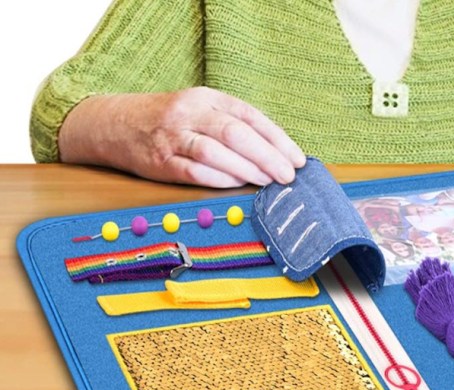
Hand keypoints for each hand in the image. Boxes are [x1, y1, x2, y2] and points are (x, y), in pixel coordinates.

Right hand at [59, 87, 306, 186]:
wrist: (114, 124)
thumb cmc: (169, 120)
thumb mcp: (201, 108)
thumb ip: (234, 124)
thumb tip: (277, 153)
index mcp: (207, 97)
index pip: (250, 116)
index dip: (278, 139)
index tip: (297, 159)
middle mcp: (190, 113)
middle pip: (236, 133)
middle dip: (268, 156)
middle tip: (288, 175)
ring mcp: (174, 136)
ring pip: (216, 151)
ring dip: (247, 169)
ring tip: (268, 182)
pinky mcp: (160, 161)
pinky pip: (195, 171)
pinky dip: (220, 180)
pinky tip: (238, 186)